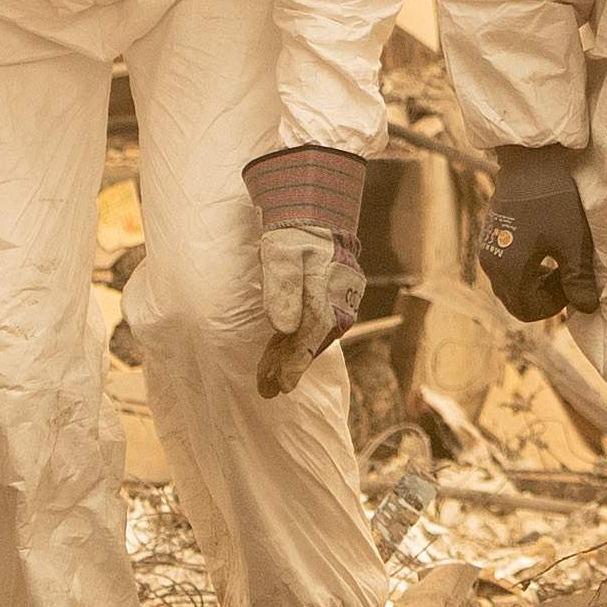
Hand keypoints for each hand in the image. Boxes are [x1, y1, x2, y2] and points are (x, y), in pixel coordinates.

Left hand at [252, 222, 365, 395]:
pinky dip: (295, 344)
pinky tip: (280, 353)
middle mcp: (339, 305)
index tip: (280, 386)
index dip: (294, 363)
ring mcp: (338, 305)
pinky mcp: (331, 303)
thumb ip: (283, 288)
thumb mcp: (281, 254)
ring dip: (290, 358)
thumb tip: (282, 326)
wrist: (315, 217)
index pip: (309, 337)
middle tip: (267, 389)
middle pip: (311, 343)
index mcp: (327, 294)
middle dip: (288, 367)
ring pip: (312, 339)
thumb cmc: (294, 236)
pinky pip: (313, 329)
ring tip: (269, 379)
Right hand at [478, 143, 601, 321]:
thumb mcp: (573, 241)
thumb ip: (578, 278)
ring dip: (534, 285)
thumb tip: (588, 309)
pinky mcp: (489, 240)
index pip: (528, 310)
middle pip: (516, 303)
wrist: (529, 163)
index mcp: (509, 269)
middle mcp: (491, 264)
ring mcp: (487, 251)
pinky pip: (504, 271)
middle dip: (544, 297)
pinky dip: (524, 272)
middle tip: (567, 275)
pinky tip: (543, 251)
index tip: (572, 284)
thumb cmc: (554, 200)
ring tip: (558, 263)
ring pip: (509, 287)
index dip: (554, 306)